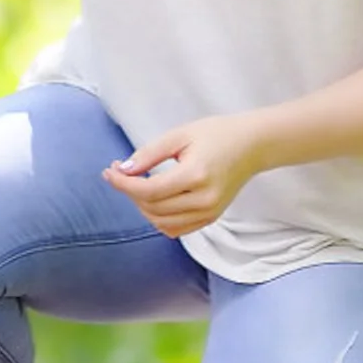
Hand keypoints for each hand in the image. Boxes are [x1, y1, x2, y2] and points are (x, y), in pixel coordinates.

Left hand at [103, 112, 266, 236]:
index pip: (149, 190)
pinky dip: (158, 218)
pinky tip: (153, 199)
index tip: (109, 172)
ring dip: (142, 206)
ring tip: (137, 184)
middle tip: (119, 172)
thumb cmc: (217, 134)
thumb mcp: (179, 135)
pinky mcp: (211, 218)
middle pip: (152, 208)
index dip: (123, 184)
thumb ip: (149, 154)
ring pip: (161, 222)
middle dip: (129, 192)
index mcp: (196, 176)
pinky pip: (175, 229)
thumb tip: (123, 170)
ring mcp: (209, 212)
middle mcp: (204, 200)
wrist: (252, 145)